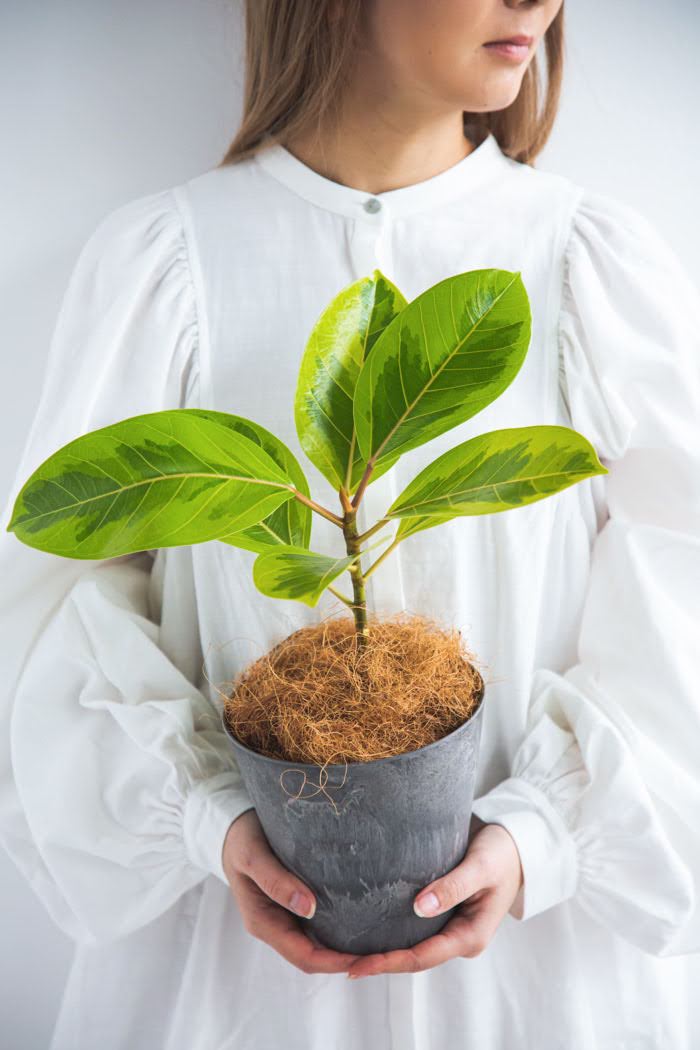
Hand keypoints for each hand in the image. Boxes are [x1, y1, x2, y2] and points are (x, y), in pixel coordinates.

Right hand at [222, 809, 363, 973]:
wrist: (232, 826)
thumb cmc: (241, 839)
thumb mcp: (253, 856)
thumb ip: (276, 881)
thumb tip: (308, 908)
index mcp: (263, 922)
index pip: (304, 956)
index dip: (334, 962)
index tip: (365, 958)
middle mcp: (276, 925)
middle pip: (314, 955)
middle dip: (346, 959)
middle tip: (382, 953)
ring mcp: (285, 915)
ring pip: (318, 941)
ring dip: (345, 945)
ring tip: (378, 938)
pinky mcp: (294, 902)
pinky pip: (320, 922)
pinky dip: (340, 924)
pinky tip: (362, 914)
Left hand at [346, 815, 523, 977]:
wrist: (516, 845)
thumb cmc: (501, 853)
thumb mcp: (481, 866)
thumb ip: (453, 886)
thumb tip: (420, 907)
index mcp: (471, 936)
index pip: (422, 957)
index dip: (389, 962)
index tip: (356, 965)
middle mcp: (458, 938)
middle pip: (413, 958)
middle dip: (379, 962)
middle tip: (340, 961)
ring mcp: (450, 928)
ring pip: (412, 946)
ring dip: (382, 949)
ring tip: (344, 949)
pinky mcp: (443, 914)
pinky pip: (413, 929)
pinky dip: (390, 931)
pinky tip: (365, 926)